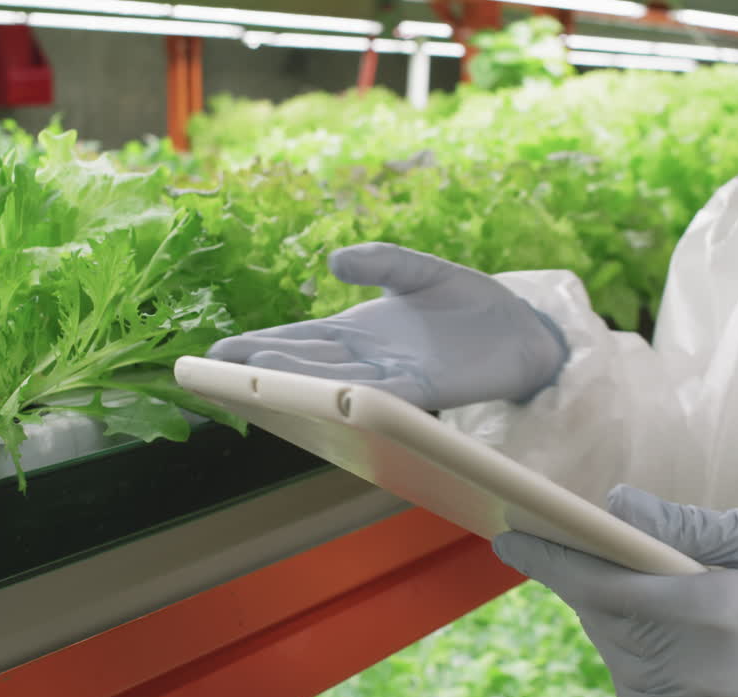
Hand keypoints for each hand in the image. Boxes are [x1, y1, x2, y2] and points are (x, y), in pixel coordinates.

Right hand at [206, 242, 568, 410]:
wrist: (523, 330)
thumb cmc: (469, 302)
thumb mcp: (419, 270)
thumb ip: (380, 261)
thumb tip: (332, 260)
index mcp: (357, 330)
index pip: (297, 339)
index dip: (258, 344)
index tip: (217, 349)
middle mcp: (367, 359)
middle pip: (304, 364)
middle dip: (260, 367)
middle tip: (214, 370)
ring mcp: (394, 377)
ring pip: (334, 382)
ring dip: (296, 380)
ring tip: (255, 375)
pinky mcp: (427, 390)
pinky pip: (383, 394)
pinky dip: (354, 394)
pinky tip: (327, 392)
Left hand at [494, 486, 737, 696]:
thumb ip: (683, 527)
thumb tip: (614, 502)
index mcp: (715, 611)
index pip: (603, 584)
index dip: (549, 561)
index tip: (508, 539)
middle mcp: (702, 672)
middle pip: (603, 625)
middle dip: (580, 585)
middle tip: (566, 552)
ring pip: (618, 664)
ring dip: (611, 627)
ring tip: (637, 598)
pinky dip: (635, 666)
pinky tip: (663, 642)